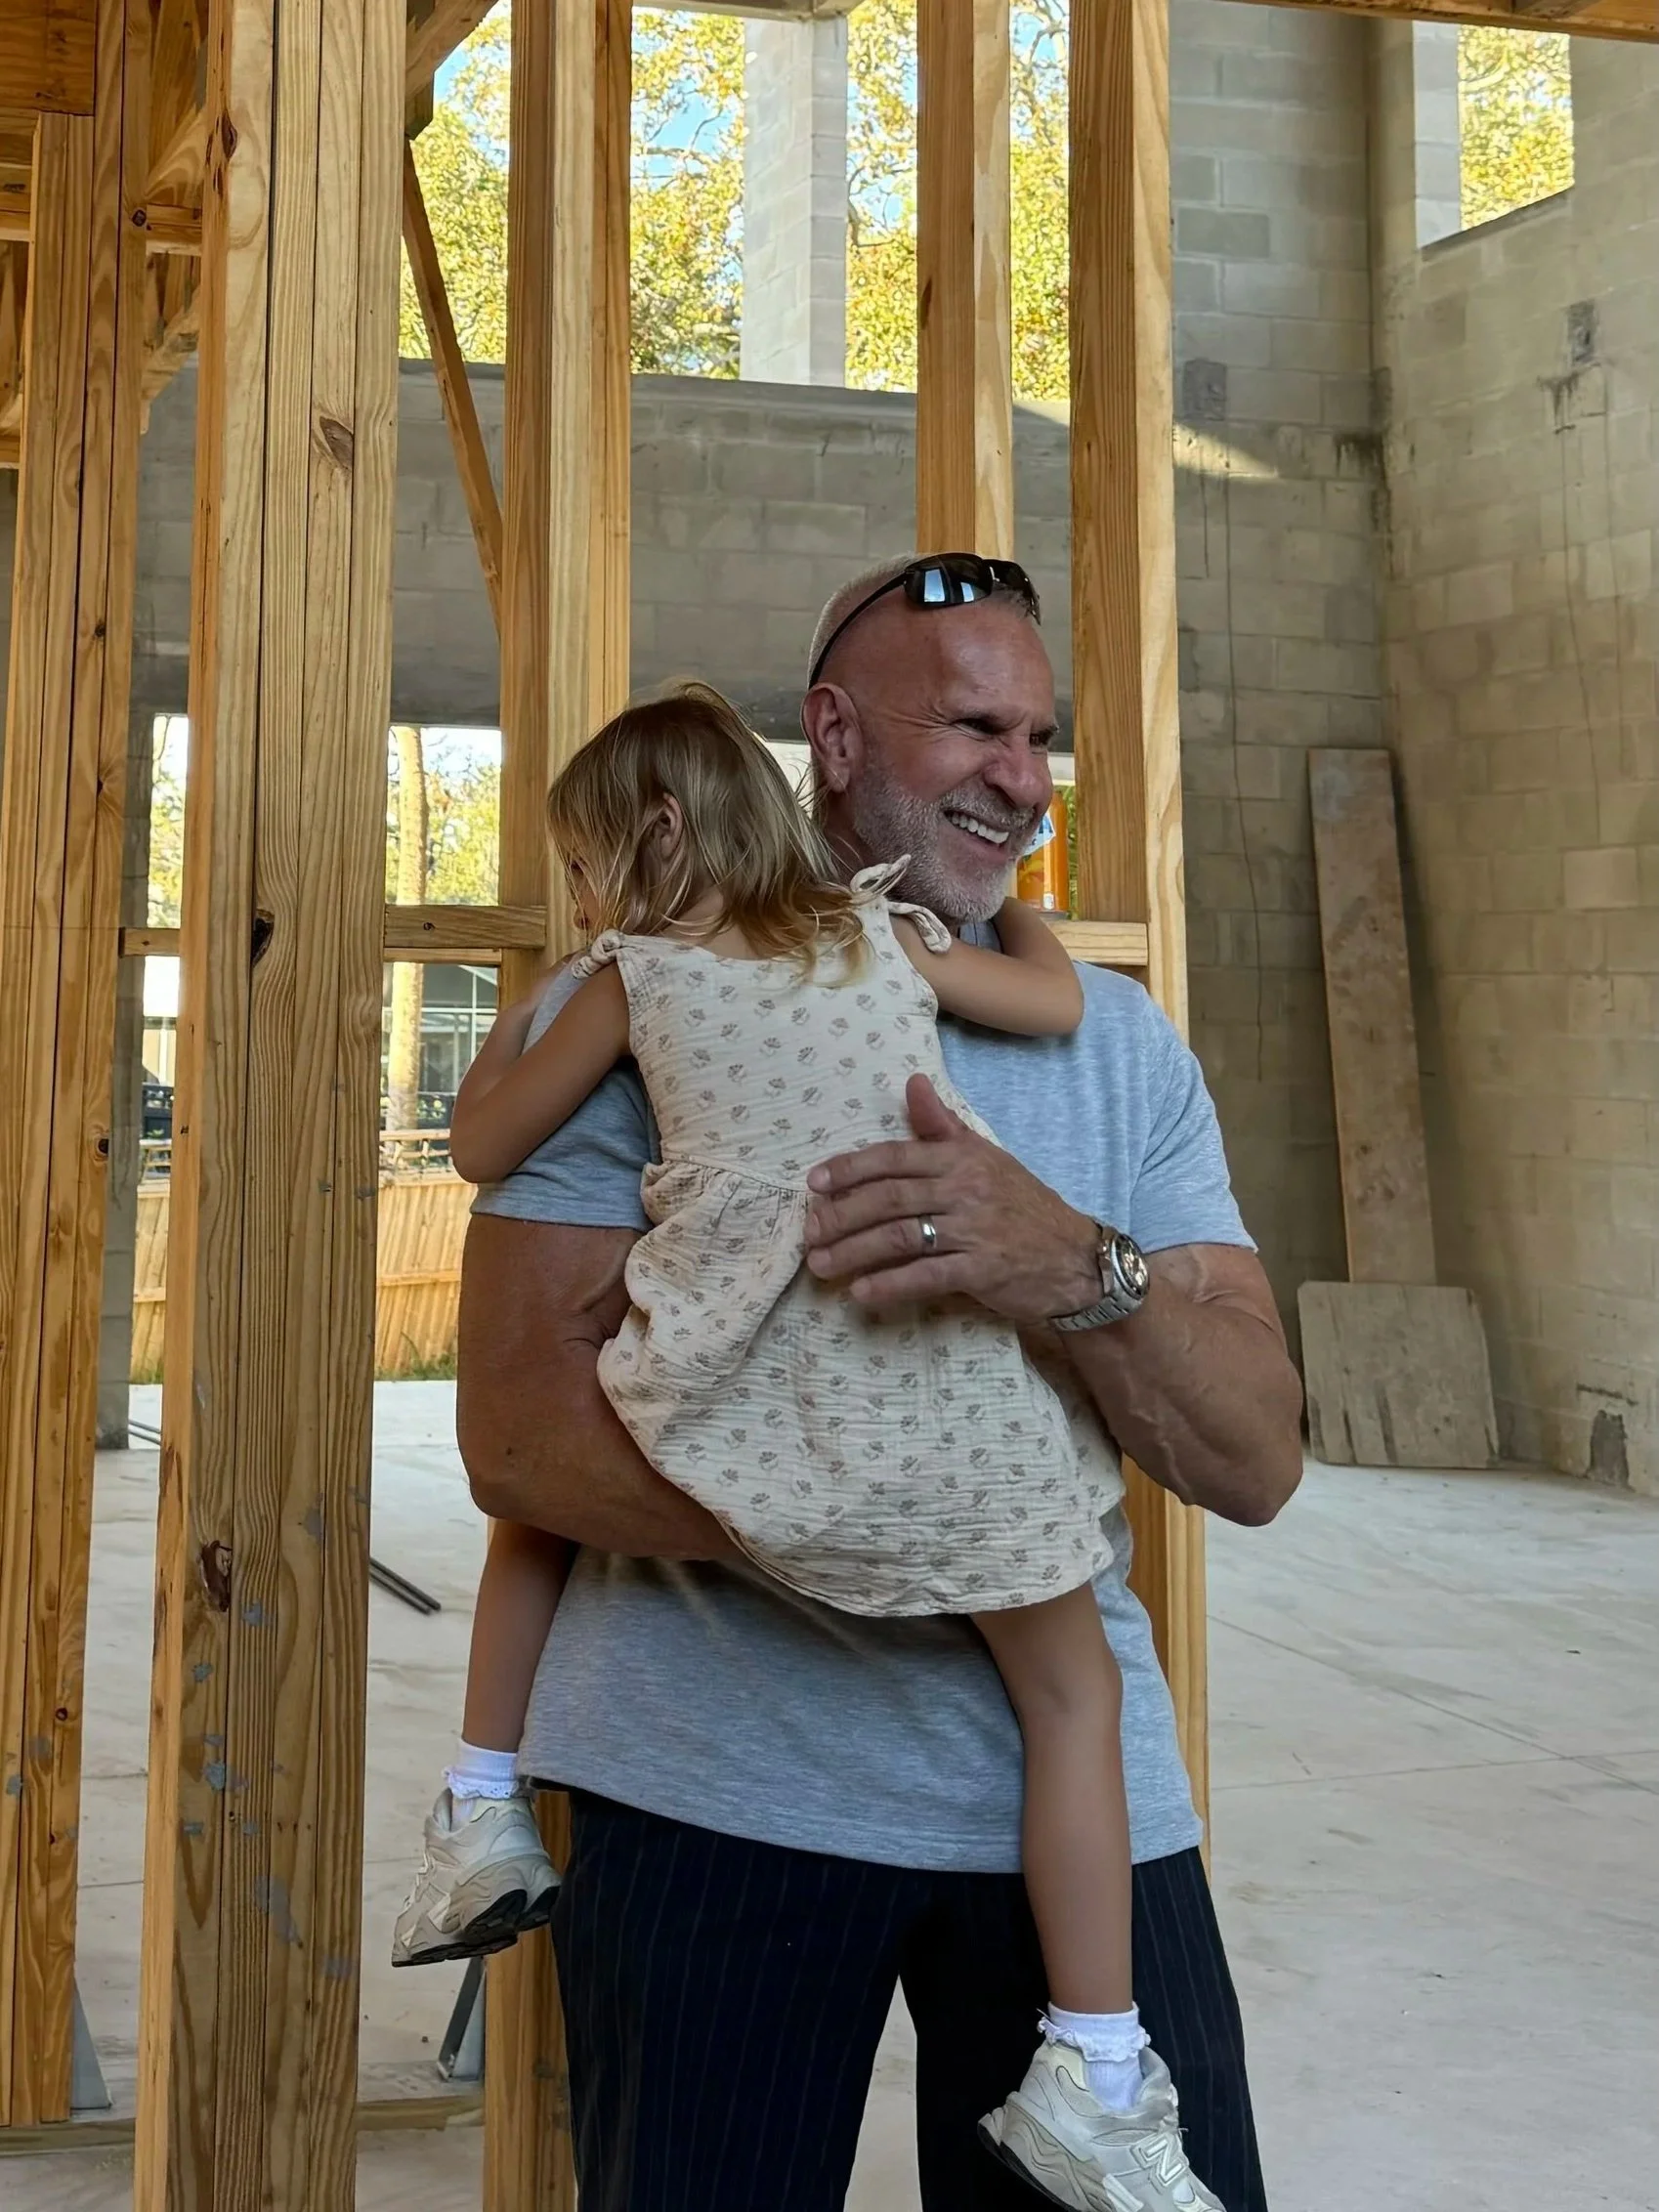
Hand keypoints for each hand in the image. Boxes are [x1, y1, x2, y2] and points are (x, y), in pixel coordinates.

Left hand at [803, 1073, 1102, 1322]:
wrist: (1076, 1257)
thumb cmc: (1023, 1205)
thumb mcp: (986, 1157)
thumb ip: (942, 1126)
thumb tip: (913, 1081)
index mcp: (961, 1158)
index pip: (895, 1158)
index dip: (851, 1169)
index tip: (815, 1183)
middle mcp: (965, 1189)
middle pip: (889, 1199)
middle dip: (842, 1216)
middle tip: (808, 1232)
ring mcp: (974, 1230)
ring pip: (901, 1237)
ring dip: (854, 1252)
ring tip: (821, 1265)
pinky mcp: (982, 1270)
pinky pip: (927, 1276)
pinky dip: (890, 1285)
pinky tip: (862, 1293)